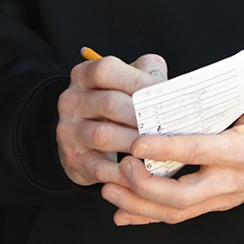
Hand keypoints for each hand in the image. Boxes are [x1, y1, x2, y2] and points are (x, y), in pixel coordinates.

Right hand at [57, 52, 167, 186]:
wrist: (84, 138)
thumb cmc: (115, 107)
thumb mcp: (127, 83)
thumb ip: (147, 75)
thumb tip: (175, 87)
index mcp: (84, 76)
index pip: (106, 70)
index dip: (137, 80)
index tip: (164, 94)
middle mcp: (71, 101)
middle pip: (109, 103)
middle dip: (142, 116)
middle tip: (169, 125)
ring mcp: (68, 131)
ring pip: (103, 135)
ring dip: (136, 143)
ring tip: (161, 148)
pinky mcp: (73, 160)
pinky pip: (100, 168)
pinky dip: (124, 172)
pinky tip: (144, 172)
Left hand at [103, 59, 243, 225]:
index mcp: (238, 151)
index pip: (197, 151)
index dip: (165, 150)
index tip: (136, 143)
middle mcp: (228, 181)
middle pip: (181, 197)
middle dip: (144, 187)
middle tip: (120, 166)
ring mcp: (220, 197)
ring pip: (175, 212)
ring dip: (138, 206)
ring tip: (108, 190)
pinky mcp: (213, 203)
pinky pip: (178, 216)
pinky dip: (146, 217)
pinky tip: (120, 214)